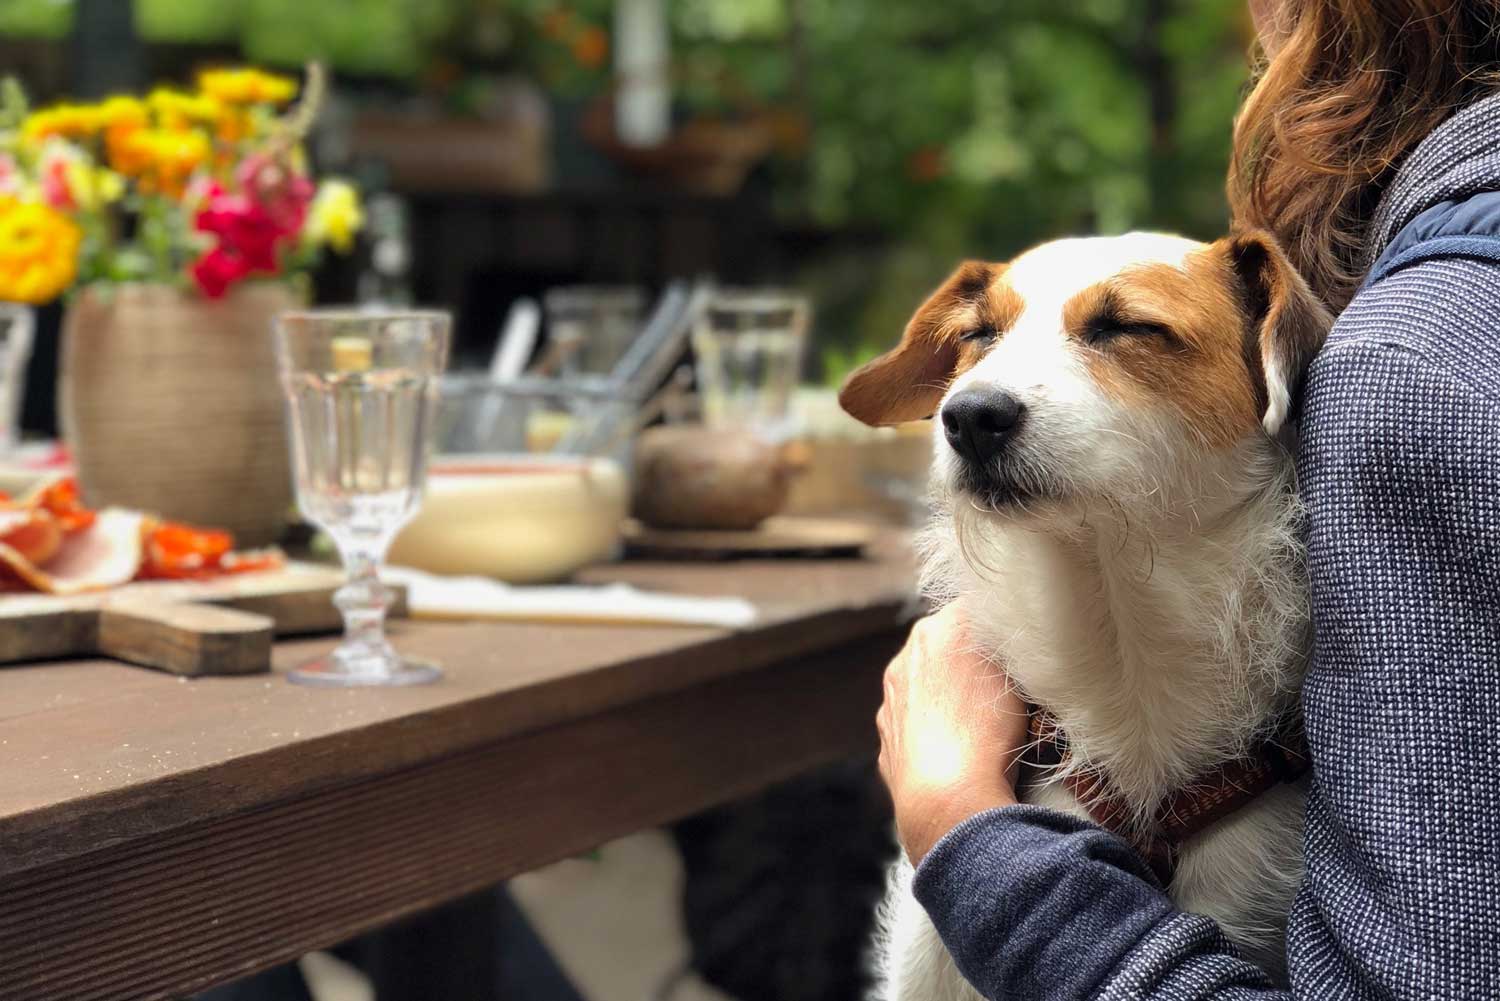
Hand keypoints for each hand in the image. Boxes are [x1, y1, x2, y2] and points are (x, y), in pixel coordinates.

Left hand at [876, 603, 1028, 862]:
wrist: (946, 796)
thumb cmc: (989, 731)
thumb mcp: (1016, 672)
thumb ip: (1007, 643)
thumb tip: (1011, 632)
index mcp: (935, 630)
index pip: (975, 608)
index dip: (1002, 626)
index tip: (1022, 649)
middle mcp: (905, 658)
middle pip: (947, 646)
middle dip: (974, 661)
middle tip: (1008, 688)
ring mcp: (891, 700)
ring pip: (929, 686)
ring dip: (952, 696)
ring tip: (985, 726)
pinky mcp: (888, 738)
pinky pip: (918, 725)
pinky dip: (937, 730)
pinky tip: (959, 750)